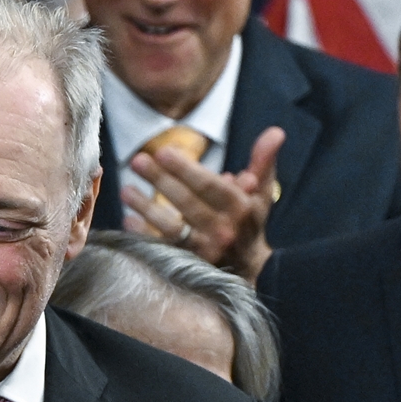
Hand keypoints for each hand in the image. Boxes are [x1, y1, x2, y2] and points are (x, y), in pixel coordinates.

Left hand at [123, 126, 281, 279]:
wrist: (250, 269)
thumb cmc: (250, 222)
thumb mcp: (261, 193)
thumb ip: (263, 162)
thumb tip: (275, 131)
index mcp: (240, 208)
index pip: (210, 185)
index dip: (186, 169)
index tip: (163, 151)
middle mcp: (222, 229)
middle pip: (187, 203)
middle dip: (160, 180)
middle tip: (137, 160)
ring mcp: (204, 250)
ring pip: (171, 227)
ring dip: (146, 207)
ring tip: (126, 190)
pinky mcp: (188, 264)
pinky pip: (162, 249)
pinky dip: (144, 235)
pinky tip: (128, 220)